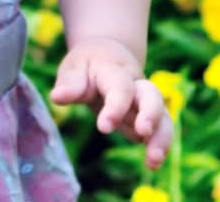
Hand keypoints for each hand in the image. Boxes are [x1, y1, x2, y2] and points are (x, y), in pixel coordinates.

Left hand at [48, 37, 174, 170]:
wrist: (107, 54)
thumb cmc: (87, 64)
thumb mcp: (74, 67)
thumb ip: (70, 83)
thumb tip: (57, 97)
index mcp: (115, 72)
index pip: (120, 87)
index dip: (115, 107)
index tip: (103, 128)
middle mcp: (136, 84)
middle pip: (152, 95)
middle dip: (150, 114)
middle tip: (143, 133)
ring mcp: (145, 100)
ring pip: (162, 114)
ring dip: (161, 137)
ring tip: (153, 161)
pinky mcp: (149, 115)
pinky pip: (161, 128)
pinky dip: (160, 145)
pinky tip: (152, 164)